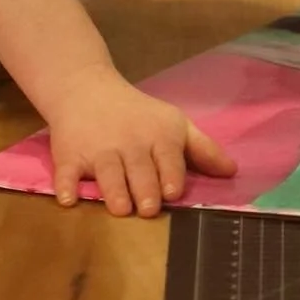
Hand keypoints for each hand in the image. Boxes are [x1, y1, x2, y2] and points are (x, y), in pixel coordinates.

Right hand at [43, 62, 236, 216]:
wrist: (88, 90)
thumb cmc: (139, 114)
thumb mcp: (174, 124)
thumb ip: (202, 149)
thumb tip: (232, 172)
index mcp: (158, 135)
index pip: (168, 156)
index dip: (171, 174)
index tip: (174, 192)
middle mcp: (129, 142)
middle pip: (139, 168)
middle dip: (144, 188)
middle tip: (148, 208)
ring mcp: (98, 150)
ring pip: (107, 172)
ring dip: (113, 189)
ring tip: (121, 208)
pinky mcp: (69, 155)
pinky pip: (66, 172)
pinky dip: (66, 185)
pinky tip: (68, 198)